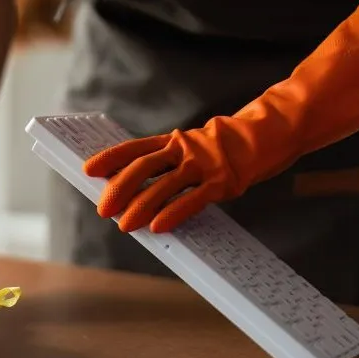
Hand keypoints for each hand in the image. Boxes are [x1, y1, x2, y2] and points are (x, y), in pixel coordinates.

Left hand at [84, 0, 358, 233]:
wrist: (272, 131)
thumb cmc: (231, 145)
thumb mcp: (197, 148)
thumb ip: (173, 164)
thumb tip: (143, 189)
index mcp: (175, 141)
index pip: (134, 149)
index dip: (109, 159)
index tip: (87, 170)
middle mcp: (184, 149)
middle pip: (141, 168)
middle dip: (118, 189)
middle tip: (102, 209)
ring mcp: (203, 163)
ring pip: (163, 186)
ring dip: (140, 206)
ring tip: (124, 225)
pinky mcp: (222, 179)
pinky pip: (192, 199)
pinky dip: (172, 213)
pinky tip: (158, 227)